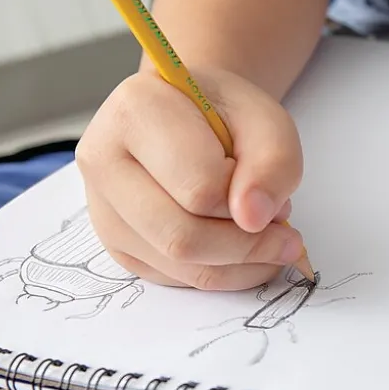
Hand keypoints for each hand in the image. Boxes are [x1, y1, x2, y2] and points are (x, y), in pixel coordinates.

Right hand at [76, 68, 305, 291]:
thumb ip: (273, 162)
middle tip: (285, 235)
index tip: (266, 182)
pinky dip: (221, 273)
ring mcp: (102, 208)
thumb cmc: (223, 112)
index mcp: (135, 112)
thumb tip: (253, 219)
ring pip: (178, 264)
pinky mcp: (116, 243)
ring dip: (239, 264)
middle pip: (181, 236)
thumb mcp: (265, 119)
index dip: (246, 197)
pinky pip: (173, 278)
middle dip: (247, 245)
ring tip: (269, 238)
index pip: (199, 187)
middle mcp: (102, 160)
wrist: (190, 115)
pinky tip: (241, 248)